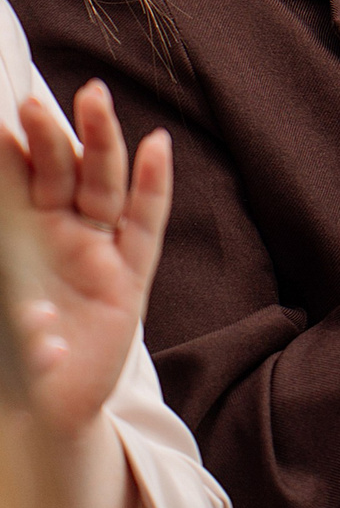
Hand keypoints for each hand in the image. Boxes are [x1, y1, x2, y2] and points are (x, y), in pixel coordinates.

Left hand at [8, 84, 171, 439]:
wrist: (42, 407)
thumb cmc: (8, 358)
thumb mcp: (3, 320)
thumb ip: (16, 297)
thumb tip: (30, 312)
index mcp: (16, 236)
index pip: (14, 182)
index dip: (8, 154)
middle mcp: (58, 235)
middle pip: (60, 172)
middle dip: (51, 136)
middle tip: (34, 102)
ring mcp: (96, 251)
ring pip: (102, 185)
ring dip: (100, 142)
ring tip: (93, 100)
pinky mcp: (129, 278)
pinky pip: (143, 226)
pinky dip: (152, 186)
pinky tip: (156, 148)